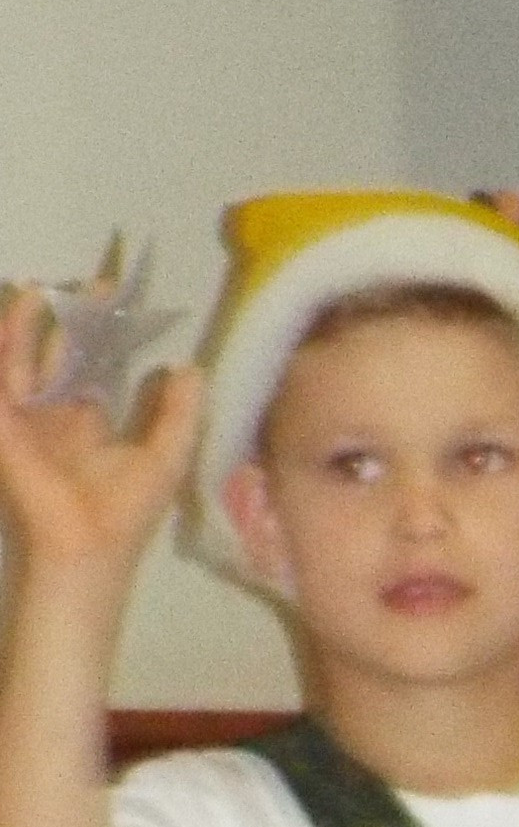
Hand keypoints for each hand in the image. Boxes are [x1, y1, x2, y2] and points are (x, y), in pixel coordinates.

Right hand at [0, 294, 202, 588]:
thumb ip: (179, 413)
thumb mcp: (166, 457)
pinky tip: (9, 325)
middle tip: (93, 281)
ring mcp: (27, 418)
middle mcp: (57, 413)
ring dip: (27, 324)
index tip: (119, 299)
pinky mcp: (4, 424)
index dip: (106, 333)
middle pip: (59, 353)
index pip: (96, 365)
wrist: (88, 545)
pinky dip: (3, 352)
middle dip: (72, 318)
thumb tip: (192, 367)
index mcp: (91, 420)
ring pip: (23, 359)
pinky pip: (0, 379)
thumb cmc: (127, 510)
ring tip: (40, 288)